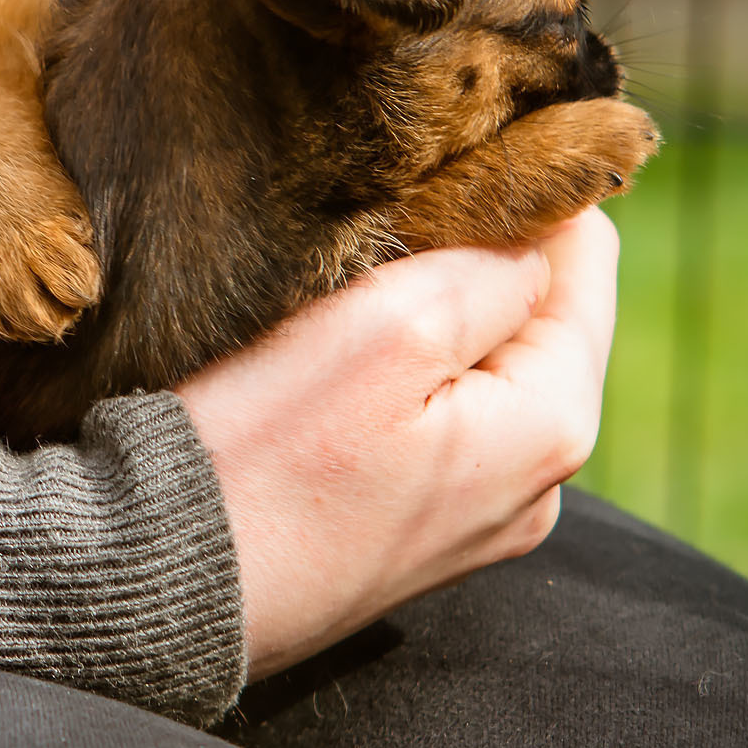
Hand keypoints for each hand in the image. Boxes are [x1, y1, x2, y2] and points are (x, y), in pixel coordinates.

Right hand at [179, 208, 617, 677]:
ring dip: (429, 317)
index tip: (436, 162)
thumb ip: (487, 267)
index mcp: (553, 425)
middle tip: (376, 220)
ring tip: (343, 291)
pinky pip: (436, 422)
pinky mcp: (413, 533)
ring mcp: (478, 518)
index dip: (518, 191)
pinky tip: (331, 367)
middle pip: (537, 317)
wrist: (160, 585)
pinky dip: (397, 375)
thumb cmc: (261, 455)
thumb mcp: (385, 329)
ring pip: (481, 367)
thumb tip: (539, 226)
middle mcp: (539, 486)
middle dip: (472, 258)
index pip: (586, 258)